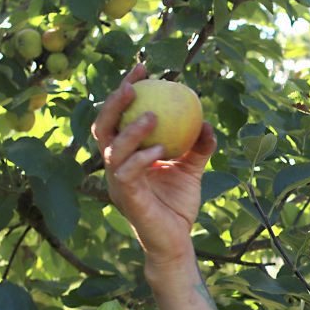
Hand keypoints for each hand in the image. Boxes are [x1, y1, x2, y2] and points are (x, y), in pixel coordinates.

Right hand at [91, 63, 216, 264]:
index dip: (125, 91)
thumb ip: (198, 146)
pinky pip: (128, 173)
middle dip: (114, 103)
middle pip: (103, 127)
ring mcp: (117, 183)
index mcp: (126, 155)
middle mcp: (116, 166)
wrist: (176, 241)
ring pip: (112, 149)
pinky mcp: (127, 199)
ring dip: (131, 129)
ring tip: (153, 115)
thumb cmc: (178, 204)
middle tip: (134, 84)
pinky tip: (160, 148)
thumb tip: (207, 121)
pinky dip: (141, 158)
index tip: (142, 68)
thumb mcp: (191, 169)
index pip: (119, 117)